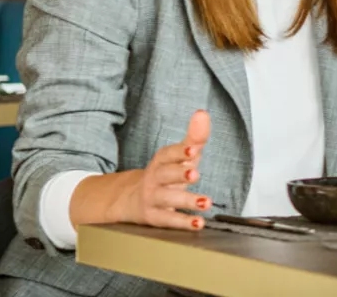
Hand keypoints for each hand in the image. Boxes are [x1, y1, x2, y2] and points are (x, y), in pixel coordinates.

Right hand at [73, 109, 213, 230]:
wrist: (131, 200)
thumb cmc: (165, 176)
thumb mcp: (180, 157)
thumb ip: (194, 138)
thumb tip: (203, 114)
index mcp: (161, 162)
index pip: (167, 154)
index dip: (179, 152)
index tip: (193, 150)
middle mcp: (155, 179)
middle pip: (165, 174)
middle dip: (179, 173)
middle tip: (195, 173)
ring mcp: (153, 198)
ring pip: (167, 198)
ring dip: (187, 200)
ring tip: (206, 202)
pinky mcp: (154, 217)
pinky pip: (168, 220)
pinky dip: (183, 222)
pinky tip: (198, 223)